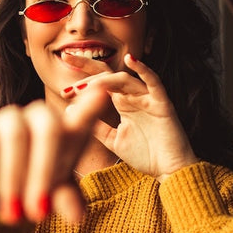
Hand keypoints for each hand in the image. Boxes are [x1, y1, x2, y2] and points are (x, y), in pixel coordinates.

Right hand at [0, 87, 109, 224]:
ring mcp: (10, 117)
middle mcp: (40, 116)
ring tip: (13, 217)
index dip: (92, 103)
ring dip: (13, 179)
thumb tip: (77, 216)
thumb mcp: (54, 196)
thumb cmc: (35, 187)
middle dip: (43, 172)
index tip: (103, 92)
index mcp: (66, 129)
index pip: (84, 114)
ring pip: (14, 135)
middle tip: (39, 214)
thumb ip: (66, 199)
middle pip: (48, 129)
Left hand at [61, 53, 198, 180]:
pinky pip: (154, 82)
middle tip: (67, 62)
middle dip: (86, 67)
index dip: (82, 77)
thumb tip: (71, 113)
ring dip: (102, 80)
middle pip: (108, 74)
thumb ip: (96, 126)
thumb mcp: (113, 140)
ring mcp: (148, 98)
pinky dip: (144, 70)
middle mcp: (133, 96)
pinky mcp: (162, 103)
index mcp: (122, 102)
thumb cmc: (145, 155)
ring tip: (82, 87)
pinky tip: (131, 60)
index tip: (62, 79)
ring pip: (123, 79)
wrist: (169, 172)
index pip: (100, 83)